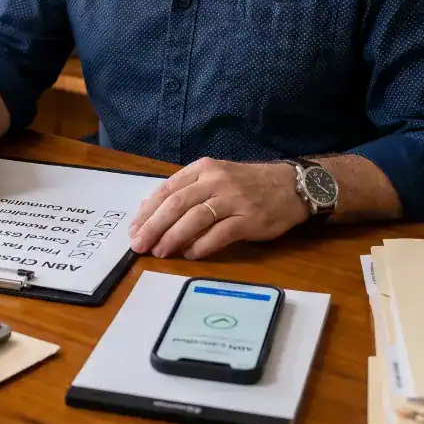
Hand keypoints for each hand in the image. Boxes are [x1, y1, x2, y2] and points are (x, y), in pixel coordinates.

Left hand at [128, 159, 308, 258]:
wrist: (290, 186)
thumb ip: (187, 192)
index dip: (147, 211)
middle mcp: (216, 181)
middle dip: (153, 226)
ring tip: (159, 251)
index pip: (167, 190)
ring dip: (173, 238)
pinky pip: (219, 234)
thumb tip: (151, 213)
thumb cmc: (246, 184)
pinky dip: (201, 246)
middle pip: (176, 204)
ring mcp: (233, 199)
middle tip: (139, 245)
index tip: (133, 229)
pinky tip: (190, 255)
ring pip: (195, 219)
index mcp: (203, 169)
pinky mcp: (249, 219)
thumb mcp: (215, 178)